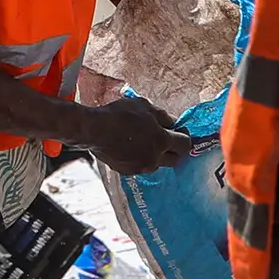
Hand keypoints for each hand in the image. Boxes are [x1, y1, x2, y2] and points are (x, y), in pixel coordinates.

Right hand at [77, 96, 194, 176]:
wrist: (94, 130)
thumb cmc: (119, 115)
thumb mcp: (145, 106)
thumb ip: (164, 117)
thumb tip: (173, 124)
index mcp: (162, 141)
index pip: (185, 145)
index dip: (185, 137)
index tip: (179, 131)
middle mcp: (154, 158)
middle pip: (175, 160)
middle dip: (174, 150)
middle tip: (166, 139)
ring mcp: (140, 167)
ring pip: (157, 164)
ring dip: (157, 155)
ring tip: (145, 143)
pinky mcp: (127, 171)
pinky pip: (141, 167)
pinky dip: (141, 159)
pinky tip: (131, 148)